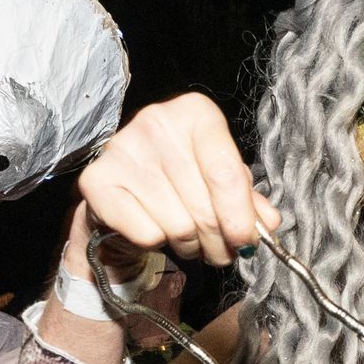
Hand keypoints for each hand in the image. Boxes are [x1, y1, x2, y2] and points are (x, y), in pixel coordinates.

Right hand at [69, 92, 280, 269]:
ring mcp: (123, 149)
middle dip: (217, 239)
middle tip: (221, 251)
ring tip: (187, 237)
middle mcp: (156, 122)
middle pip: (203, 205)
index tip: (246, 242)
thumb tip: (266, 224)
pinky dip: (156, 242)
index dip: (240, 216)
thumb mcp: (219, 180)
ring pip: (177, 226)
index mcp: (194, 113)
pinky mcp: (97, 180)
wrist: (122, 187)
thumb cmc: (179, 180)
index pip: (225, 173)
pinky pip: (147, 234)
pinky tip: (154, 227)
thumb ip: (247, 200)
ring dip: (189, 244)